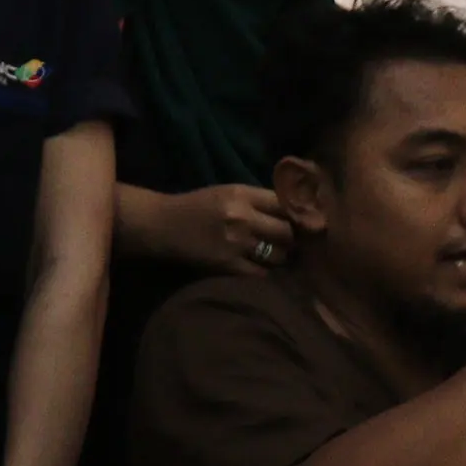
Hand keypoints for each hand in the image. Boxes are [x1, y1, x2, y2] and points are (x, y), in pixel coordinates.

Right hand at [143, 183, 294, 275]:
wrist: (162, 225)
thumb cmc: (198, 207)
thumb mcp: (228, 193)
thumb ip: (259, 200)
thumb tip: (296, 211)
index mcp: (242, 194)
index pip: (285, 204)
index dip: (297, 214)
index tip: (302, 222)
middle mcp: (242, 217)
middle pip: (288, 231)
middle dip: (293, 239)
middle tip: (293, 243)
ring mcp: (236, 243)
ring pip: (280, 255)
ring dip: (283, 257)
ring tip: (279, 256)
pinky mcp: (228, 265)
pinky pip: (262, 273)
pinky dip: (267, 272)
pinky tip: (264, 268)